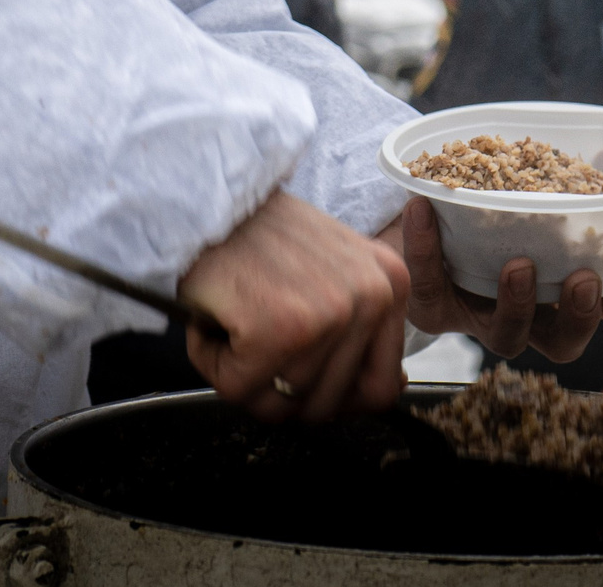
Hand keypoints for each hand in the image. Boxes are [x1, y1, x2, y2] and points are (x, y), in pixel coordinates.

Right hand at [180, 190, 409, 423]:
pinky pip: (241, 390)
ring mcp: (329, 316)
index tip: (302, 376)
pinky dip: (216, 366)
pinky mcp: (280, 330)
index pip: (380, 389)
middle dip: (281, 391)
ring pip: (282, 404)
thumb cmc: (261, 236)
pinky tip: (216, 325)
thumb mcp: (337, 271)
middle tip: (255, 347)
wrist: (209, 198)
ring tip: (235, 325)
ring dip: (245, 377)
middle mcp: (372, 298)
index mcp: (392, 284)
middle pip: (328, 404)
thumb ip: (364, 330)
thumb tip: (393, 386)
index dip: (334, 399)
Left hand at [388, 196, 602, 364]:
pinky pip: (430, 291)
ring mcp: (481, 319)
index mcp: (564, 289)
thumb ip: (571, 175)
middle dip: (581, 315)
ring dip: (519, 304)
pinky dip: (425, 249)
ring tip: (520, 265)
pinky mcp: (433, 310)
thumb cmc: (491, 203)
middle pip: (566, 341)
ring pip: (507, 336)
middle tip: (584, 279)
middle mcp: (530, 316)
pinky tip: (423, 208)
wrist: (419, 214)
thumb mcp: (531, 185)